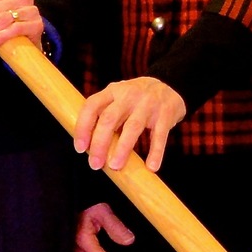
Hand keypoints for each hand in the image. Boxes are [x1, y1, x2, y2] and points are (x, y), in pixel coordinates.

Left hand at [73, 77, 187, 172]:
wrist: (171, 85)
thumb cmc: (137, 99)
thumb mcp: (119, 98)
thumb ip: (106, 116)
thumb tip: (91, 148)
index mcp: (113, 91)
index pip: (92, 106)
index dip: (83, 127)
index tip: (80, 148)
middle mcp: (129, 95)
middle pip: (109, 119)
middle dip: (100, 143)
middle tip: (95, 164)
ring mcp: (148, 104)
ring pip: (133, 127)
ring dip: (122, 149)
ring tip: (115, 166)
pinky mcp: (165, 114)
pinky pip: (159, 136)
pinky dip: (156, 152)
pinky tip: (151, 166)